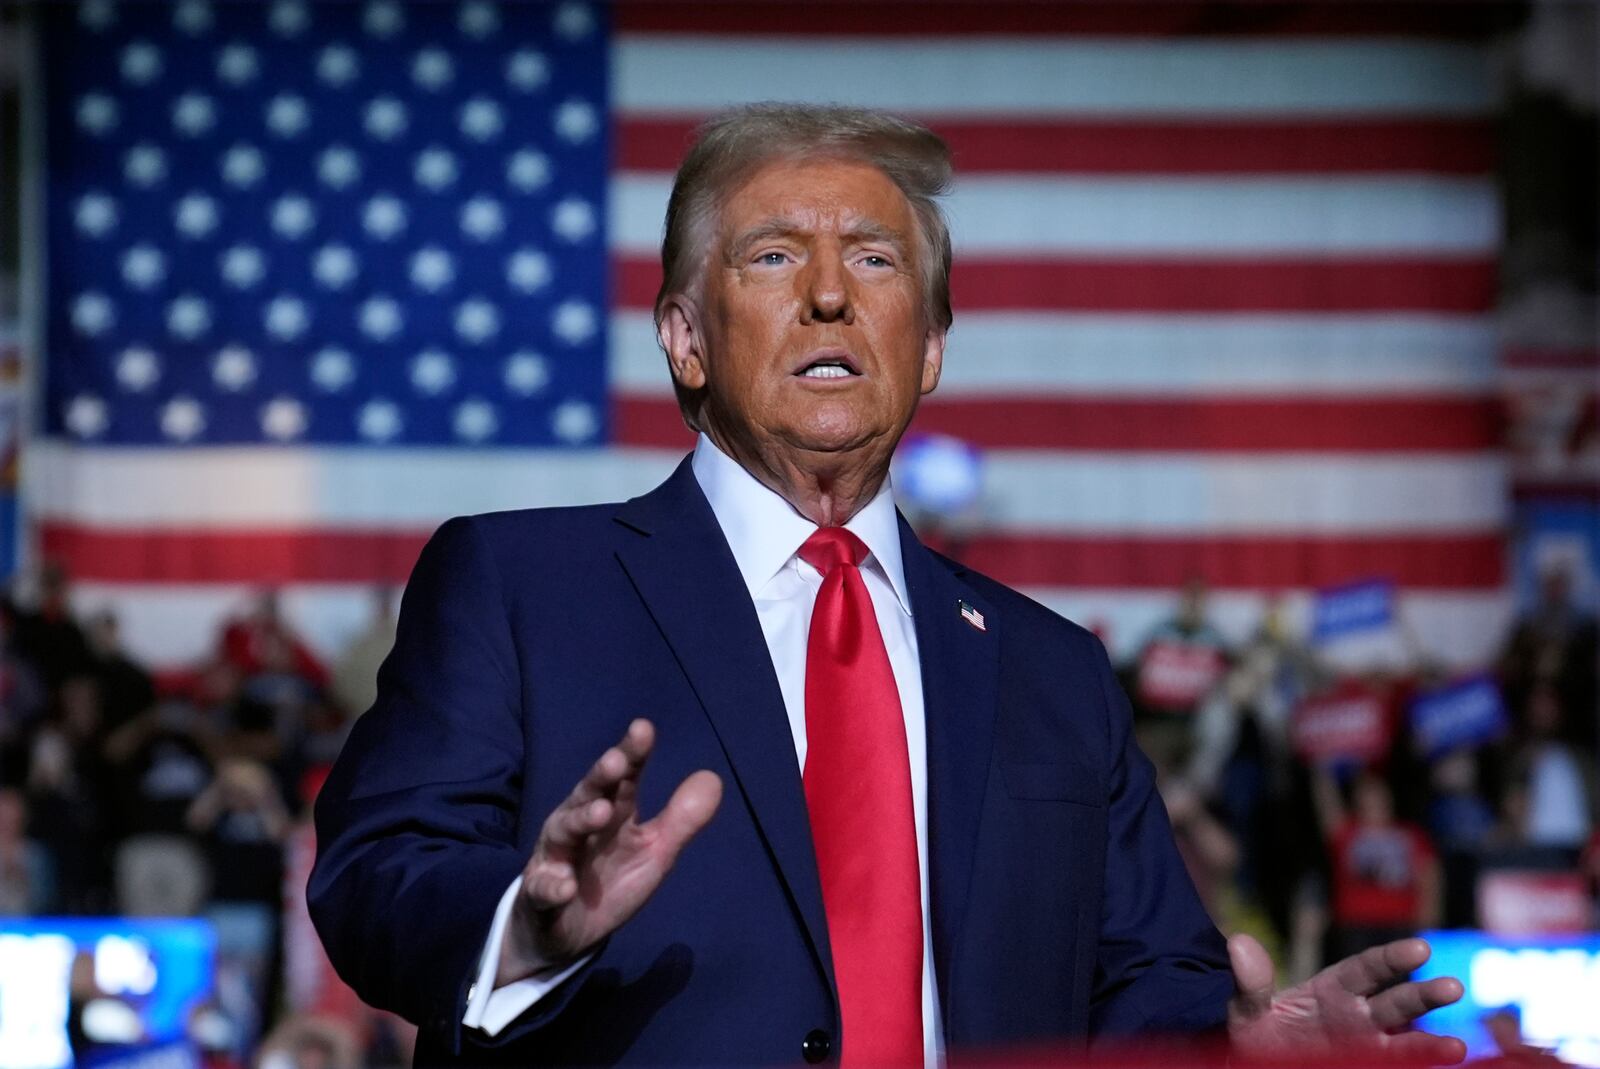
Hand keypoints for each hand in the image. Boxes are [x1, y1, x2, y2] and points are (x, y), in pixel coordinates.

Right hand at [496, 719, 722, 985]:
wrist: (567, 932)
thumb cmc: (611, 880)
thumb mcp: (654, 851)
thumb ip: (681, 819)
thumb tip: (713, 777)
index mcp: (612, 811)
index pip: (624, 778)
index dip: (633, 754)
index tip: (644, 729)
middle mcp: (579, 824)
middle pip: (588, 793)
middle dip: (601, 777)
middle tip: (617, 760)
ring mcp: (556, 855)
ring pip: (563, 830)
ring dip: (580, 820)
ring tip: (601, 813)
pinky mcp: (540, 891)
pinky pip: (543, 886)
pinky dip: (553, 885)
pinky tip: (566, 887)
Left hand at [1227, 934, 1465, 1063]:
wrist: (1256, 1064)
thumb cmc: (1255, 1035)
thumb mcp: (1245, 1010)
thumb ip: (1249, 982)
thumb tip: (1239, 942)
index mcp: (1332, 990)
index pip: (1366, 969)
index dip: (1392, 959)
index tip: (1419, 950)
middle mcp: (1359, 1018)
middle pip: (1398, 1002)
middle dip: (1424, 996)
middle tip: (1452, 987)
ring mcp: (1368, 1048)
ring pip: (1406, 1043)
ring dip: (1431, 1045)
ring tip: (1459, 1048)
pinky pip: (1396, 1067)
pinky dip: (1418, 1067)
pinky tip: (1449, 1066)